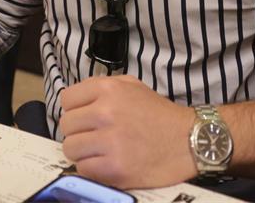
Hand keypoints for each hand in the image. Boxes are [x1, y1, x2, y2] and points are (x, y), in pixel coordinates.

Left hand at [59, 75, 196, 189]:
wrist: (189, 141)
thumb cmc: (160, 115)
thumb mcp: (133, 86)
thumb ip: (102, 87)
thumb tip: (76, 100)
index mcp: (108, 89)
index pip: (67, 99)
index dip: (75, 109)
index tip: (84, 117)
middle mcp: (106, 113)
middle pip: (66, 125)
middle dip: (78, 131)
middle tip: (93, 136)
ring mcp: (110, 142)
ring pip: (70, 148)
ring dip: (82, 152)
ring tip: (99, 151)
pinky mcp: (114, 169)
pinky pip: (83, 169)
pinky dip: (92, 168)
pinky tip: (107, 163)